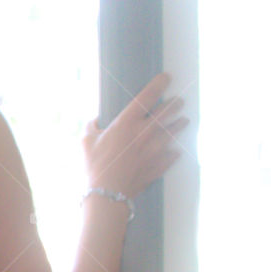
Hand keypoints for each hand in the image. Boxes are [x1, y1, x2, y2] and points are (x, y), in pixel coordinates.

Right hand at [82, 72, 189, 199]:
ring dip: (179, 126)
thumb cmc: (95, 165)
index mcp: (126, 123)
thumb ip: (92, 127)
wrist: (107, 193)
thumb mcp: (86, 140)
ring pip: (172, 133)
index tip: (166, 77)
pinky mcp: (157, 166)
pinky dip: (173, 153)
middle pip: (166, 114)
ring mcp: (153, 151)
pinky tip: (176, 150)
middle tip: (179, 101)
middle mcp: (143, 133)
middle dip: (175, 105)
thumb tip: (94, 121)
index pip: (146, 97)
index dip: (158, 85)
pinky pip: (170, 157)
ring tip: (184, 120)